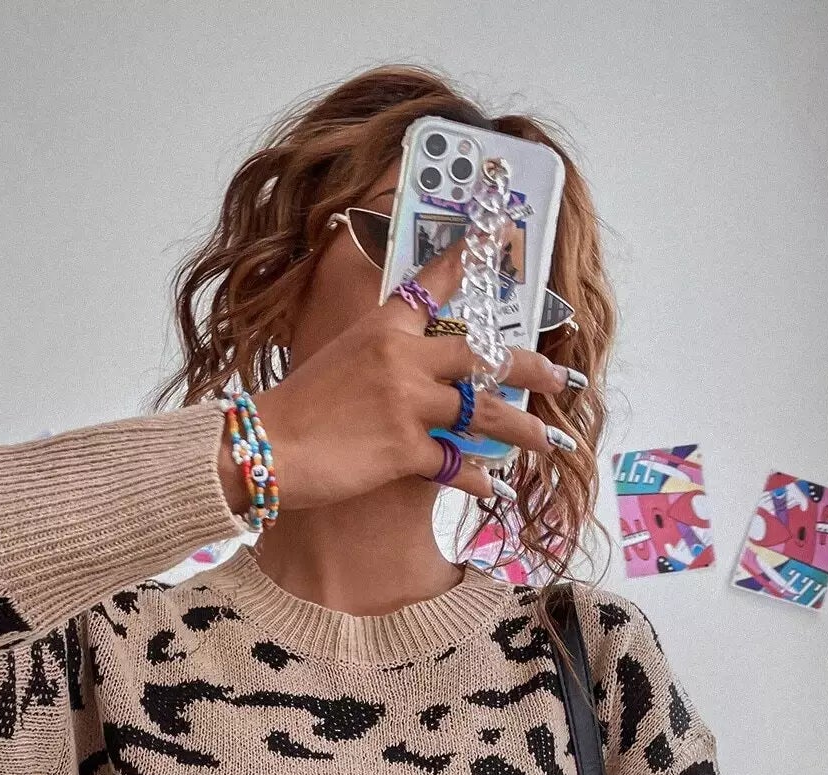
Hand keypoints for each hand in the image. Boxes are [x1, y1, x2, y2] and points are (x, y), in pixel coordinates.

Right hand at [243, 231, 580, 508]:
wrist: (266, 448)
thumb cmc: (296, 409)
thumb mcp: (338, 360)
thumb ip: (384, 359)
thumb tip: (421, 374)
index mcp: (383, 326)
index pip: (435, 282)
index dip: (472, 259)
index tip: (506, 233)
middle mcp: (403, 357)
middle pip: (481, 355)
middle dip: (529, 366)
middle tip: (560, 374)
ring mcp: (408, 403)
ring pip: (485, 412)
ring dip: (524, 429)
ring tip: (551, 440)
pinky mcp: (406, 449)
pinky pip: (459, 465)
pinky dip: (479, 480)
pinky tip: (494, 489)